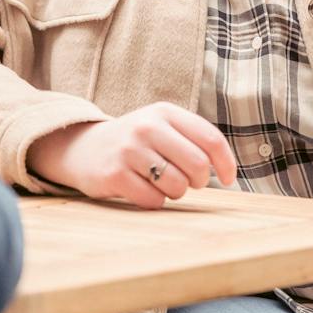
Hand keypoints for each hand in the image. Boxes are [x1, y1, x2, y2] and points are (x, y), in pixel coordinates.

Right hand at [25, 103, 236, 208]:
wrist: (83, 148)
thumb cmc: (136, 142)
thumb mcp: (162, 127)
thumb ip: (193, 139)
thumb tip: (228, 170)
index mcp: (164, 112)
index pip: (210, 139)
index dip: (226, 163)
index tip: (229, 179)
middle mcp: (147, 127)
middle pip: (198, 165)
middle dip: (199, 181)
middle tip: (190, 182)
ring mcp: (129, 151)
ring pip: (177, 186)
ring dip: (175, 192)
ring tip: (161, 183)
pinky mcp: (115, 175)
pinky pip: (154, 200)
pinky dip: (154, 201)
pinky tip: (141, 189)